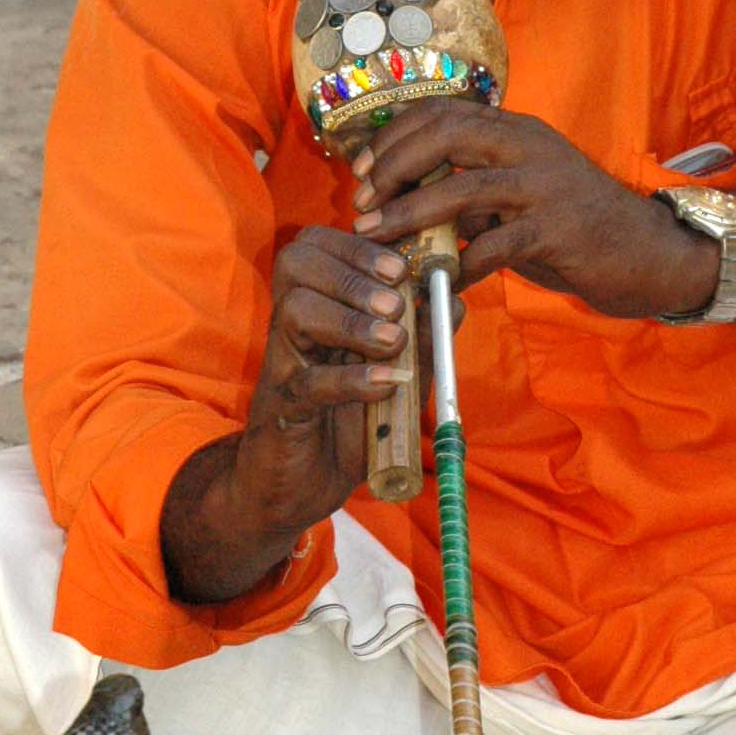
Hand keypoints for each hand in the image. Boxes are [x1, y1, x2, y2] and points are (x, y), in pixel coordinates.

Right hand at [236, 223, 414, 526]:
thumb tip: (452, 298)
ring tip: (391, 341)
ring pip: (296, 311)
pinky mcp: (283, 409)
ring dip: (350, 320)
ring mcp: (284, 366)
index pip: (317, 245)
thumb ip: (420, 339)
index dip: (356, 245)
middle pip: (297, 263)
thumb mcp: (395, 376)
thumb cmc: (344, 426)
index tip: (400, 266)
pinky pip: (308, 382)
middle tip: (395, 303)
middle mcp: (293, 327)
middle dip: (353, 273)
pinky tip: (385, 384)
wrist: (297, 489)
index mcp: (317, 307)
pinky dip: (350, 380)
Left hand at [351, 102, 716, 318]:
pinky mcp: (556, 230)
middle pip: (446, 133)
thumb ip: (475, 185)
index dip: (395, 136)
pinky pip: (493, 246)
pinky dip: (458, 265)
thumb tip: (409, 196)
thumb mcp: (523, 191)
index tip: (361, 168)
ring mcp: (544, 186)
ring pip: (462, 188)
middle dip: (393, 164)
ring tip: (378, 236)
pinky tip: (440, 282)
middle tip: (362, 199)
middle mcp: (529, 146)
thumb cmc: (575, 224)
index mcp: (517, 130)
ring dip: (410, 213)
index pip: (444, 111)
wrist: (649, 251)